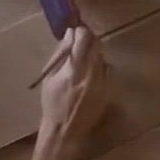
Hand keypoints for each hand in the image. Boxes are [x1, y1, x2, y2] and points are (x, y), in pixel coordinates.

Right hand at [37, 26, 109, 150]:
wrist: (65, 129)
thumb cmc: (52, 102)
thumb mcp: (50, 77)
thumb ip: (61, 54)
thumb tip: (70, 34)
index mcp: (74, 68)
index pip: (83, 38)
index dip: (80, 30)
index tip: (76, 30)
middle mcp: (92, 72)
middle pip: (97, 43)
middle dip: (89, 39)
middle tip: (80, 41)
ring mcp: (103, 80)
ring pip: (102, 55)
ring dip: (94, 53)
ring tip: (82, 62)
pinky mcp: (109, 88)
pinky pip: (107, 69)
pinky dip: (99, 67)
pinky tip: (89, 76)